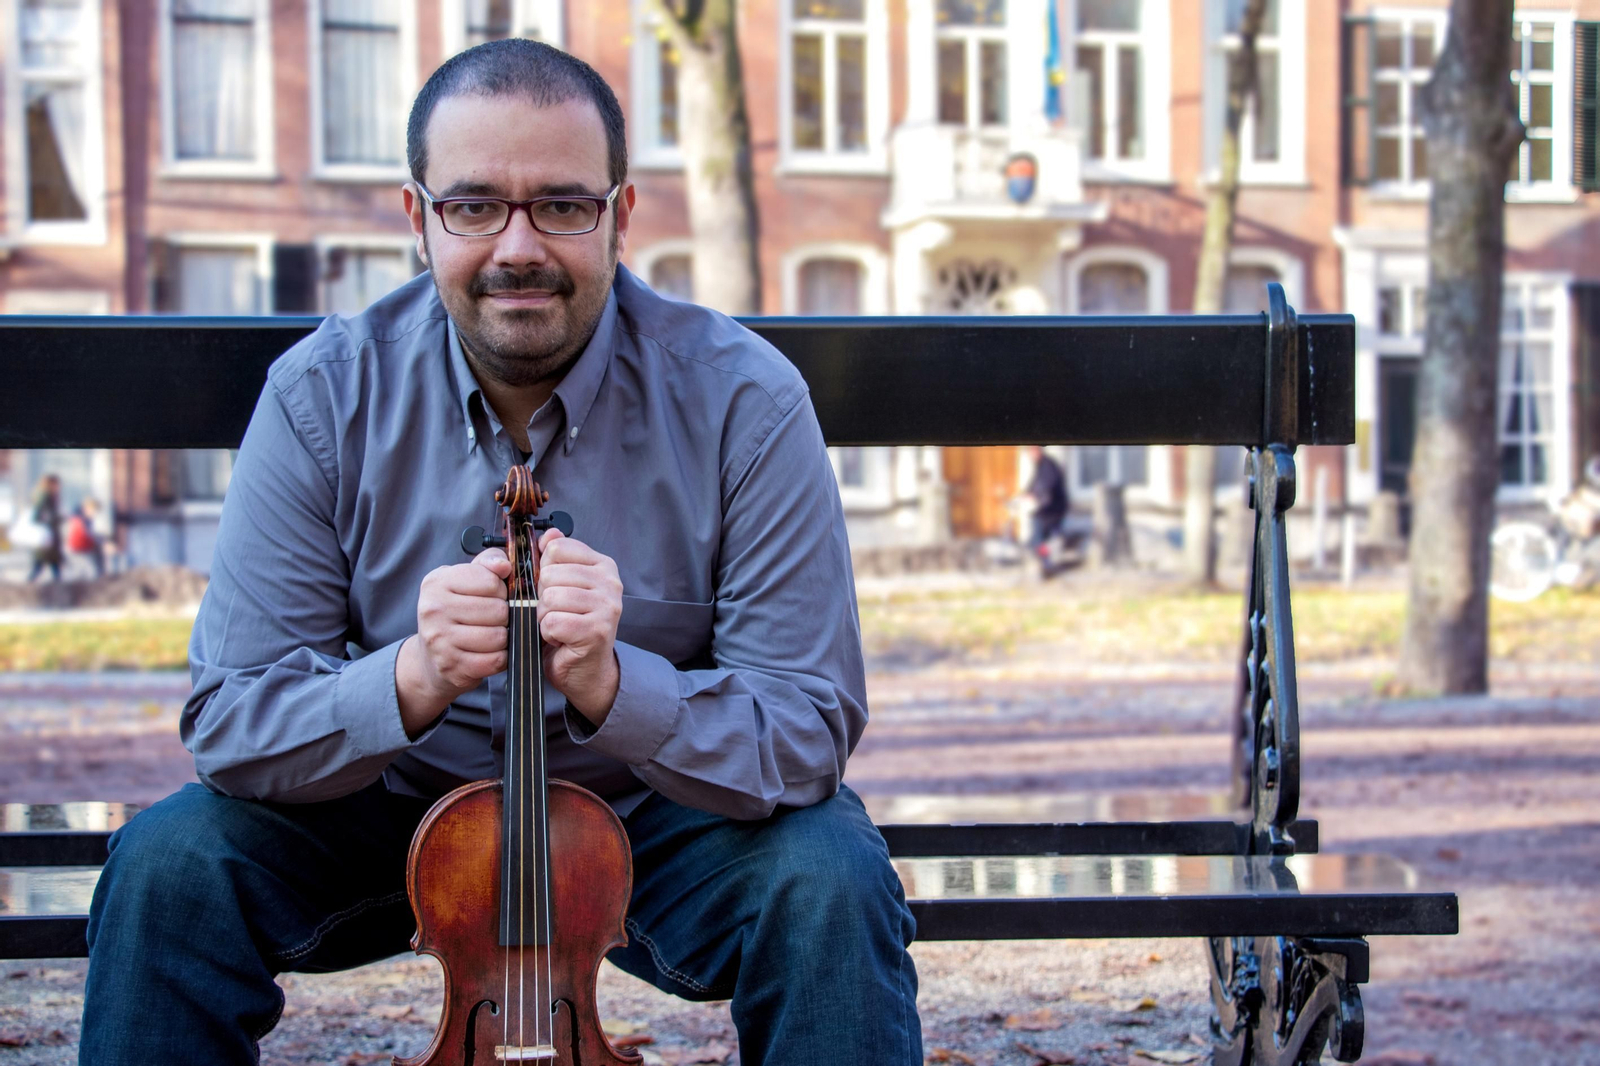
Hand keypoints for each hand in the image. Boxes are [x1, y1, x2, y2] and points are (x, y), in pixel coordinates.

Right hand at [395, 548, 510, 736]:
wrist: (430, 658)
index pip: (490, 581)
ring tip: (493, 635)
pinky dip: (501, 657)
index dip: (501, 589)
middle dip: (504, 615)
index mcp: (437, 582)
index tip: (493, 595)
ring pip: (499, 636)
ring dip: (504, 637)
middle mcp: (433, 609)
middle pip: (498, 610)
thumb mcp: (464, 581)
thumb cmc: (454, 613)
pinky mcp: (451, 666)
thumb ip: (486, 565)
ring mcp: (440, 640)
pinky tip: (490, 652)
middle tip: (494, 619)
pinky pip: (495, 660)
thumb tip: (504, 565)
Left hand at [535, 529, 622, 724]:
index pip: (557, 549)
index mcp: (603, 565)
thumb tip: (549, 534)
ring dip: (545, 617)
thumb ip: (556, 559)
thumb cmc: (572, 626)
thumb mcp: (563, 586)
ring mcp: (607, 607)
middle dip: (543, 597)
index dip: (546, 570)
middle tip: (558, 613)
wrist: (587, 670)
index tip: (556, 588)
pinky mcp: (596, 631)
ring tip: (559, 626)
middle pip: (550, 574)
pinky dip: (549, 634)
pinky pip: (553, 622)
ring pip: (550, 598)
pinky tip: (562, 639)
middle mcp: (611, 583)